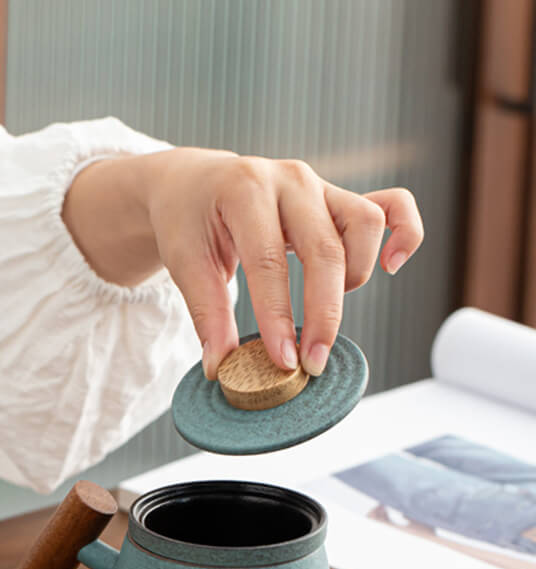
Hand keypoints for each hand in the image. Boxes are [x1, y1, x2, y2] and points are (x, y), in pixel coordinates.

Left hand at [62, 149, 423, 377]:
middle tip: (311, 363)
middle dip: (323, 313)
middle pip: (325, 248)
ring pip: (364, 224)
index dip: (278, 316)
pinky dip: (404, 232)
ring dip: (354, 275)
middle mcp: (290, 180)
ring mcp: (320, 184)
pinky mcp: (338, 196)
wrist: (193, 183)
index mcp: (245, 191)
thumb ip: (207, 315)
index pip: (269, 261)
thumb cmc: (187, 222)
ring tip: (324, 310)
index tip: (283, 361)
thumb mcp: (184, 263)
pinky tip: (392, 266)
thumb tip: (219, 368)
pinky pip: (390, 205)